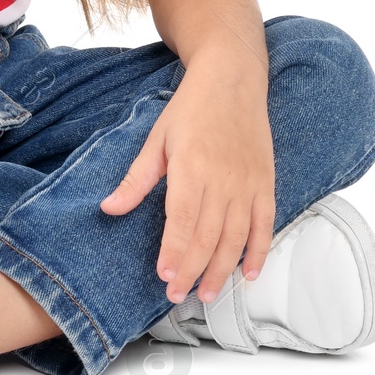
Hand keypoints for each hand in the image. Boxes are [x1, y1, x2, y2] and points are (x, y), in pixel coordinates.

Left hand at [100, 51, 274, 304]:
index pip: (182, 221)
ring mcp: (248, 183)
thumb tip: (109, 207)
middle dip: (193, 271)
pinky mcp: (265, 183)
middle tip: (178, 295)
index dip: (174, 253)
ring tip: (208, 294)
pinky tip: (248, 273)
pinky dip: (259, 252)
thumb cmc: (192, 107)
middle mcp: (223, 180)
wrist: (232, 79)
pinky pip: (264, 225)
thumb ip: (136, 178)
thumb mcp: (157, 138)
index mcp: (192, 167)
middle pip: (209, 237)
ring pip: (236, 238)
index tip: (164, 277)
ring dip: (222, 270)